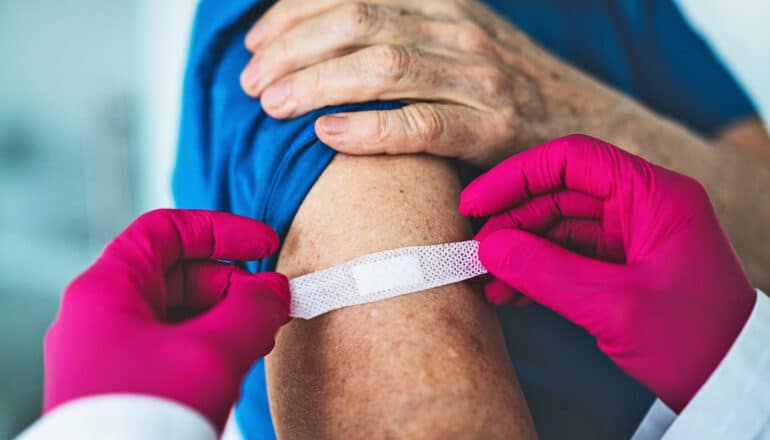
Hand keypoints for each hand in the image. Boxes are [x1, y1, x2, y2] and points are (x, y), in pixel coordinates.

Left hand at [43, 209, 290, 429]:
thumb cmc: (143, 419)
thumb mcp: (211, 354)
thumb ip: (253, 310)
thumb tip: (277, 291)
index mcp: (107, 290)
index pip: (166, 231)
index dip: (221, 230)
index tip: (264, 244)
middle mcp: (103, 315)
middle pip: (175, 273)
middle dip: (232, 281)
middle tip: (272, 301)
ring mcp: (110, 352)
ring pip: (177, 312)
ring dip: (225, 315)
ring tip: (261, 334)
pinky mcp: (124, 383)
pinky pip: (172, 345)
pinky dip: (210, 343)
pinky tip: (238, 360)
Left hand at [240, 0, 608, 166]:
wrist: (579, 123)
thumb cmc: (497, 86)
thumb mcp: (449, 39)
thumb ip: (396, 28)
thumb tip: (320, 34)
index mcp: (441, 1)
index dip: (291, 14)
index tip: (254, 44)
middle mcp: (457, 30)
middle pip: (357, 25)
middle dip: (291, 50)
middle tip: (251, 82)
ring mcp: (478, 78)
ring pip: (382, 68)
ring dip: (315, 84)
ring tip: (271, 106)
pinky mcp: (491, 129)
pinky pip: (422, 124)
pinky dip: (370, 128)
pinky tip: (327, 134)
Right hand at [459, 134, 755, 411]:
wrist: (731, 384)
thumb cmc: (697, 342)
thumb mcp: (615, 307)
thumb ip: (546, 272)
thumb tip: (489, 247)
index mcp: (654, 195)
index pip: (572, 160)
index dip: (516, 176)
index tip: (475, 203)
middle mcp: (642, 206)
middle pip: (560, 194)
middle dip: (513, 222)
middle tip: (477, 253)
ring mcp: (633, 237)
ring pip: (560, 227)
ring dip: (520, 251)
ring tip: (489, 280)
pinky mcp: (624, 267)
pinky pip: (569, 257)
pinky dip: (538, 272)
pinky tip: (511, 292)